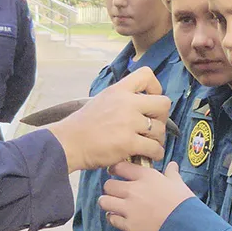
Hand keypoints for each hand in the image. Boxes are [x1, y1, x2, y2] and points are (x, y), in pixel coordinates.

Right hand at [49, 67, 170, 171]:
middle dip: (162, 117)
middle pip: (163, 103)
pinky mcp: (129, 142)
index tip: (150, 101)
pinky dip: (156, 153)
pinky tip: (149, 155)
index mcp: (118, 90)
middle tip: (152, 127)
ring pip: (160, 129)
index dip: (155, 88)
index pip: (146, 75)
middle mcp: (126, 103)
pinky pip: (155, 148)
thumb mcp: (102, 100)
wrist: (68, 143)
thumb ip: (121, 99)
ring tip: (149, 144)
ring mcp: (128, 122)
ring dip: (158, 139)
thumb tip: (142, 104)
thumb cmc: (83, 126)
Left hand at [100, 161, 194, 230]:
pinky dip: (114, 219)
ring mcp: (129, 208)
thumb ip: (171, 173)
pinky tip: (119, 218)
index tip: (116, 172)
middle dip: (111, 188)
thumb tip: (172, 165)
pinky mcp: (129, 225)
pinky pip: (111, 219)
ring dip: (108, 203)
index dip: (115, 169)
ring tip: (113, 205)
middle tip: (116, 192)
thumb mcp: (178, 183)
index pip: (120, 167)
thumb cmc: (183, 203)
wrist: (186, 226)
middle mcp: (134, 190)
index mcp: (146, 177)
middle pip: (108, 185)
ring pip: (104, 201)